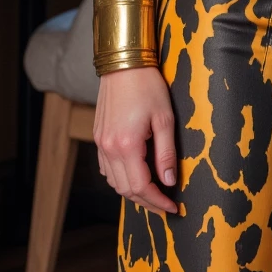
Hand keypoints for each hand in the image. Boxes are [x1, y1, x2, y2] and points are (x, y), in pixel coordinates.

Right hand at [94, 65, 178, 215]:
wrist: (123, 63)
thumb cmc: (147, 86)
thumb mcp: (165, 119)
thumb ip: (166, 153)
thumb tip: (170, 181)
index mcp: (127, 145)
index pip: (141, 187)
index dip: (158, 201)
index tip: (173, 208)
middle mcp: (109, 148)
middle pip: (126, 190)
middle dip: (147, 202)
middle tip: (165, 206)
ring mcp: (101, 143)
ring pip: (114, 182)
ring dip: (133, 192)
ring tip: (153, 193)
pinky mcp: (98, 137)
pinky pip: (107, 169)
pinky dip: (120, 178)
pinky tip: (135, 175)